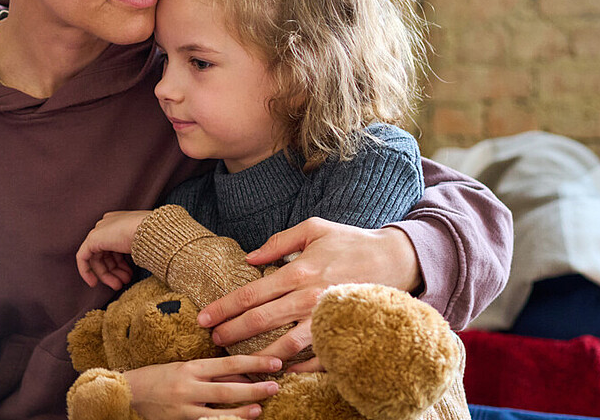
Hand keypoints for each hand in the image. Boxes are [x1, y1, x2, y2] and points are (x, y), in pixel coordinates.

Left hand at [76, 210, 150, 289]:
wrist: (151, 231)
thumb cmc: (154, 237)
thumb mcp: (144, 245)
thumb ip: (134, 252)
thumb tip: (135, 264)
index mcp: (120, 222)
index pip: (116, 247)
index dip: (121, 264)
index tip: (129, 276)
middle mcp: (108, 224)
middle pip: (107, 253)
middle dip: (115, 271)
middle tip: (124, 283)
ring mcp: (100, 230)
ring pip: (98, 258)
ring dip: (107, 275)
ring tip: (119, 285)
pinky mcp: (92, 239)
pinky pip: (83, 257)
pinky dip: (86, 271)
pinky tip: (93, 283)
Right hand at [125, 355, 282, 419]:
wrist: (129, 392)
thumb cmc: (158, 377)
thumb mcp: (184, 367)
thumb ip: (210, 372)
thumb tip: (242, 374)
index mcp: (192, 367)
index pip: (229, 363)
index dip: (254, 362)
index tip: (274, 362)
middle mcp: (189, 386)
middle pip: (228, 388)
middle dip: (254, 388)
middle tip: (275, 386)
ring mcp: (185, 407)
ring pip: (219, 410)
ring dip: (242, 410)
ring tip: (259, 408)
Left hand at [196, 218, 419, 361]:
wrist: (396, 258)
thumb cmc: (351, 241)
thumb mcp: (313, 229)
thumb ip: (279, 242)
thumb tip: (249, 258)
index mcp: (298, 271)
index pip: (251, 294)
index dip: (224, 308)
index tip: (203, 319)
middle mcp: (309, 297)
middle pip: (260, 321)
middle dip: (231, 332)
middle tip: (212, 340)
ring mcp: (327, 318)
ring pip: (286, 345)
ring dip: (259, 356)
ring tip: (240, 362)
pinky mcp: (344, 331)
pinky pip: (319, 358)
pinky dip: (299, 368)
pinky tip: (281, 370)